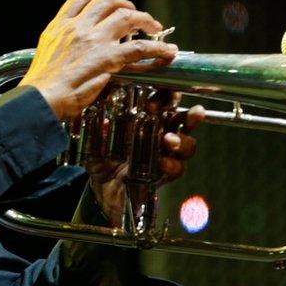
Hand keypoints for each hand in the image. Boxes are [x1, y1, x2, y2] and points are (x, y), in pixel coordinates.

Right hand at [19, 0, 177, 120]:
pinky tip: (166, 52)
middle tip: (136, 16)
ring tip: (155, 28)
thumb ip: (62, 43)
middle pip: (107, 1)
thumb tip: (75, 46)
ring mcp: (94, 41)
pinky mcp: (107, 59)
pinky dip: (157, 48)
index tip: (110, 4)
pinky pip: (140, 47)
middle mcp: (78, 27)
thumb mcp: (45, 54)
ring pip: (127, 16)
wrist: (39, 100)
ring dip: (145, 19)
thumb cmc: (41, 85)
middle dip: (126, 4)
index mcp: (60, 26)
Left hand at [86, 100, 205, 226]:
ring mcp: (164, 155)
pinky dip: (173, 165)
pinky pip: (178, 169)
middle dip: (190, 116)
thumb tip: (104, 120)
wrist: (103, 191)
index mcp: (145, 121)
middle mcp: (159, 135)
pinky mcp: (163, 175)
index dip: (169, 98)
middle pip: (184, 122)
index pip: (165, 103)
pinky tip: (163, 163)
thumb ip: (99, 132)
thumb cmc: (102, 161)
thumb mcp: (96, 143)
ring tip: (169, 140)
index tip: (166, 94)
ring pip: (186, 145)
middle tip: (189, 113)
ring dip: (182, 141)